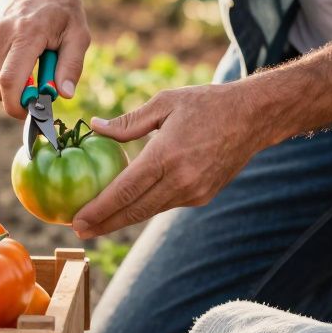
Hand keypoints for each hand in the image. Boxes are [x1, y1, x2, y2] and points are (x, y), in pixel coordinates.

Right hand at [0, 0, 89, 118]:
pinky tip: (18, 59)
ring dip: (11, 86)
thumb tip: (64, 95)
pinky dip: (1, 75)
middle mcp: (0, 34)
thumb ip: (72, 66)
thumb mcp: (79, 34)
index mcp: (26, 34)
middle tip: (39, 92)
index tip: (32, 113)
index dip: (17, 105)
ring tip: (32, 67)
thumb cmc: (62, 9)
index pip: (10, 81)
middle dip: (17, 99)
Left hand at [72, 83, 268, 238]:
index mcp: (167, 155)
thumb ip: (128, 122)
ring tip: (97, 221)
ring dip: (123, 218)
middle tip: (78, 230)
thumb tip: (95, 127)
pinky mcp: (203, 196)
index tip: (77, 220)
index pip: (125, 190)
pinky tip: (128, 205)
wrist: (253, 117)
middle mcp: (181, 179)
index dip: (99, 209)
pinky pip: (166, 203)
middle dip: (104, 223)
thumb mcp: (164, 102)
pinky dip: (146, 205)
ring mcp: (194, 191)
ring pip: (150, 210)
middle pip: (134, 210)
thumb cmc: (206, 103)